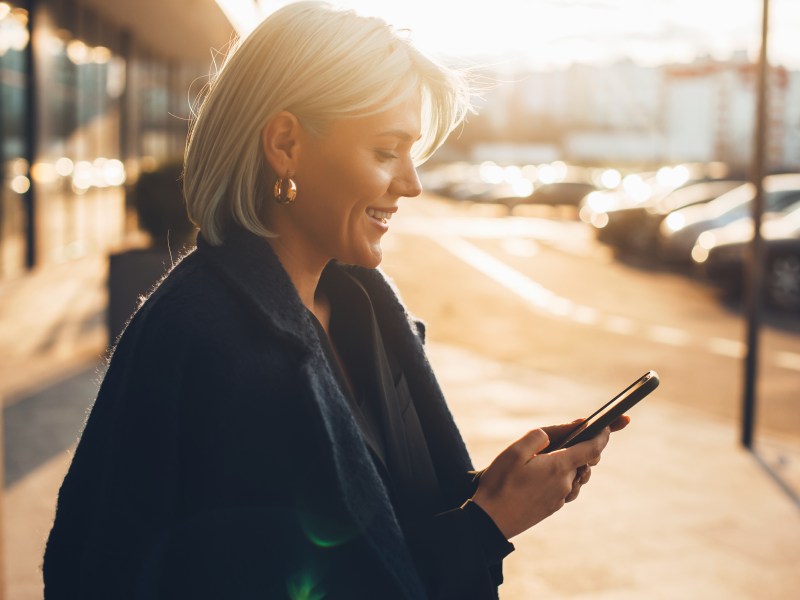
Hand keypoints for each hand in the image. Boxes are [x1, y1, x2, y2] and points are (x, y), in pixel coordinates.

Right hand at [471, 417, 628, 538]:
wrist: (490, 521)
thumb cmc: (500, 484)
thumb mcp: (514, 452)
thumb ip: (538, 437)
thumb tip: (553, 435)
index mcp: (559, 467)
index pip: (592, 449)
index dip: (604, 435)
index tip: (611, 425)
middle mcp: (565, 484)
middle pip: (586, 461)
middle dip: (585, 447)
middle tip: (574, 433)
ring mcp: (560, 498)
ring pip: (578, 475)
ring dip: (575, 463)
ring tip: (557, 453)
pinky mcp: (553, 507)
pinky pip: (568, 487)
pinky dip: (566, 476)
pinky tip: (548, 473)